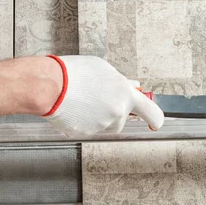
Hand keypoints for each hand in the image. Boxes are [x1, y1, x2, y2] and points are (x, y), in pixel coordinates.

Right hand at [42, 55, 163, 136]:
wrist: (49, 86)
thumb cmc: (75, 73)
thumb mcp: (105, 70)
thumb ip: (121, 83)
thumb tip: (132, 87)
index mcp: (126, 97)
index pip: (152, 112)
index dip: (155, 118)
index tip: (156, 122)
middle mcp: (117, 114)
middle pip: (122, 120)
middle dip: (113, 112)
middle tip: (97, 97)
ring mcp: (101, 126)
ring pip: (104, 125)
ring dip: (97, 116)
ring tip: (82, 99)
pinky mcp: (85, 134)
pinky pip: (88, 129)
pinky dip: (82, 121)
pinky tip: (73, 107)